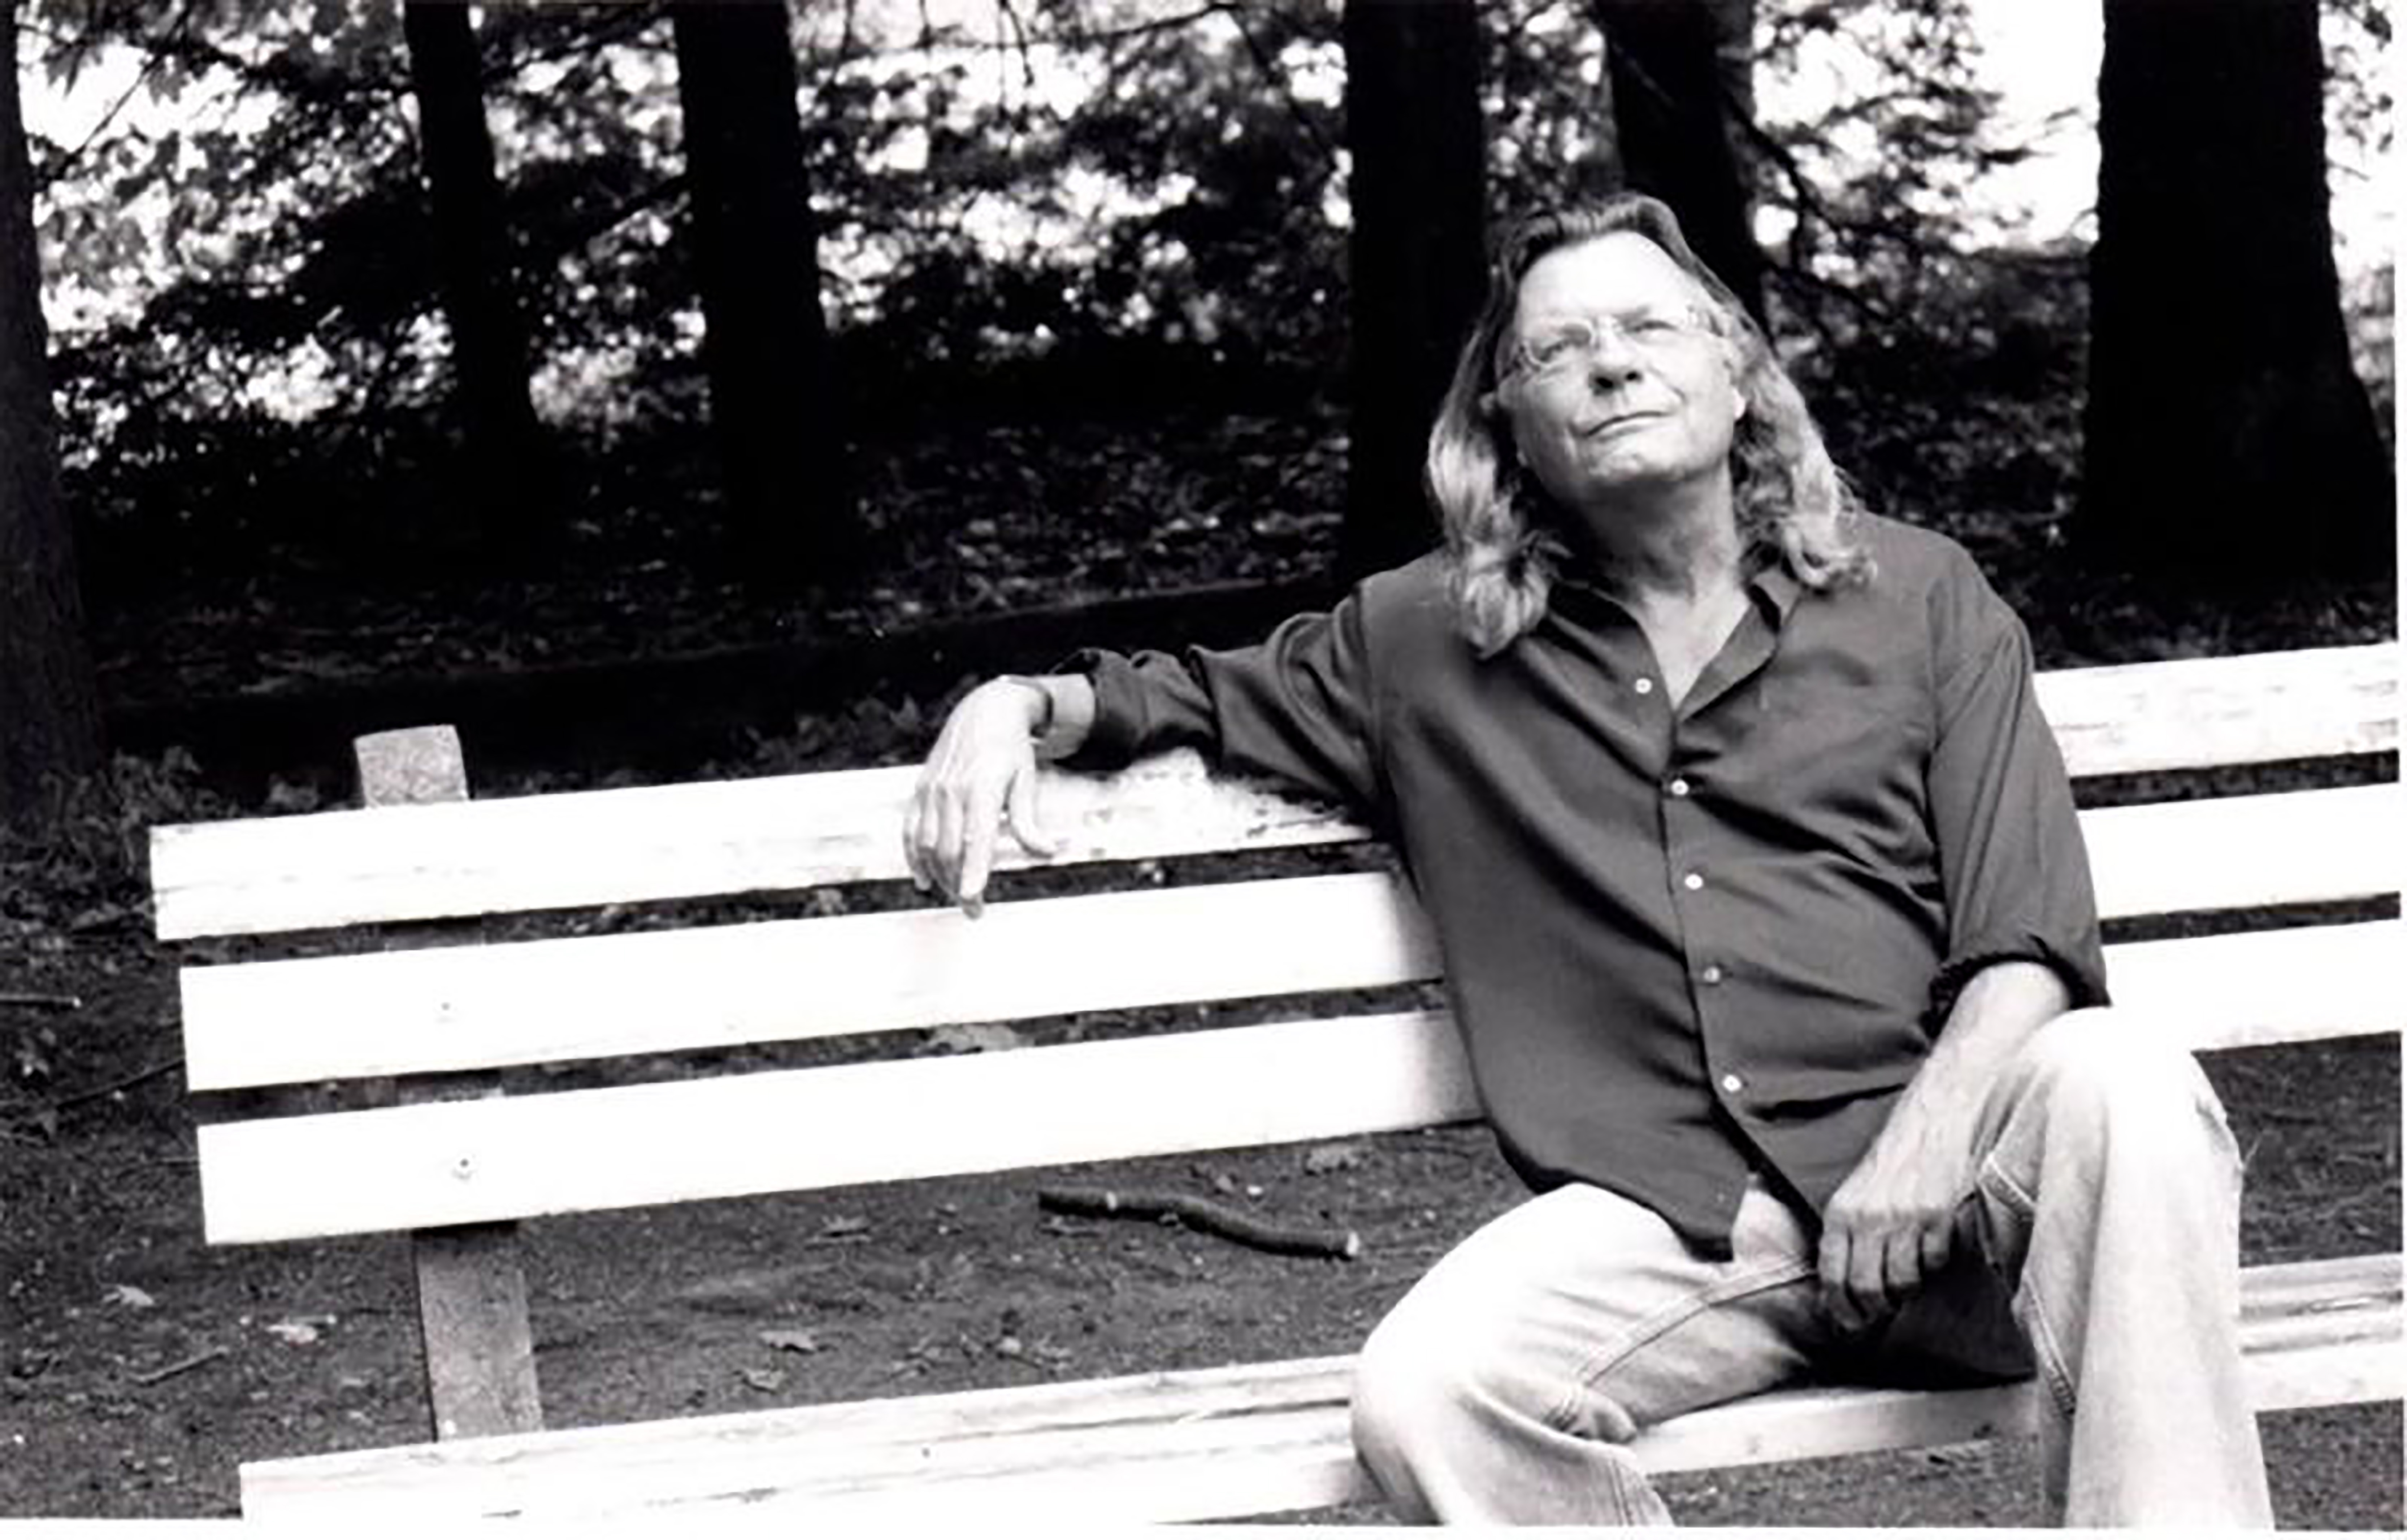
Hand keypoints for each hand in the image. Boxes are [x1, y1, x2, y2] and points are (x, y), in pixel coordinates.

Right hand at [903, 678, 1066, 914]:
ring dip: (940, 876)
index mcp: (983, 788)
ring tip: (957, 894)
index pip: (976, 839)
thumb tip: (1048, 852)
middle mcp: (953, 790)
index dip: (973, 872)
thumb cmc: (1010, 749)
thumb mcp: (1026, 781)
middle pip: (950, 850)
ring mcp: (932, 790)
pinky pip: (911, 831)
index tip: (973, 898)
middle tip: (974, 908)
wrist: (984, 711)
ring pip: (928, 845)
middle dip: (959, 885)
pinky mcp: (920, 790)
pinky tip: (924, 878)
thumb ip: (1028, 821)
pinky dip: (914, 858)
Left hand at [1816, 1114, 1974, 1334]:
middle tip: (1884, 1310)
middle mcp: (1868, 1218)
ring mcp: (1904, 1219)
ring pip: (1903, 1282)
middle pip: (1867, 1289)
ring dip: (1907, 1289)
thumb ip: (1847, 1235)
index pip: (1832, 1276)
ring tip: (1910, 1276)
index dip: (1840, 1308)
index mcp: (1841, 1212)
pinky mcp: (1937, 1219)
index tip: (1848, 1323)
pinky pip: (1933, 1263)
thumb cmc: (1895, 1162)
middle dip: (1876, 1309)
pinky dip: (1933, 1265)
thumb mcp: (1855, 1193)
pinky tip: (1932, 1248)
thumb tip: (1839, 1287)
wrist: (1936, 1123)